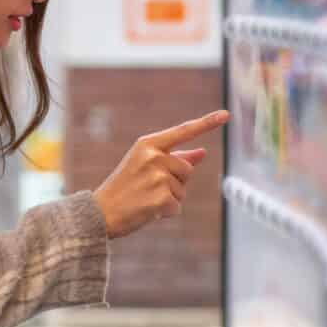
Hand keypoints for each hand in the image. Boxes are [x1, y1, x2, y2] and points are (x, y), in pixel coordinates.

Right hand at [92, 110, 227, 238]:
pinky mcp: (161, 199)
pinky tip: (147, 211)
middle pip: (187, 169)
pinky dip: (166, 212)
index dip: (207, 123)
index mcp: (148, 144)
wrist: (101, 212)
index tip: (225, 114)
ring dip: (170, 198)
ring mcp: (158, 177)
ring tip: (145, 198)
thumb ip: (175, 157)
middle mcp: (154, 157)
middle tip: (148, 188)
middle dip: (176, 181)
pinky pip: (177, 206)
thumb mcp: (144, 165)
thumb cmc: (124, 186)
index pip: (183, 131)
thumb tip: (202, 152)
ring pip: (183, 190)